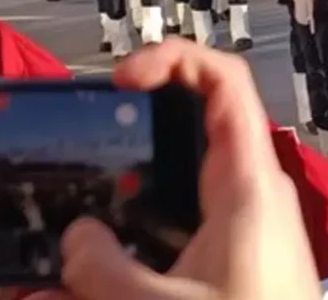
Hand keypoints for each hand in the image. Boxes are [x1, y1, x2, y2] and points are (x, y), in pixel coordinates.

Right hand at [37, 39, 321, 299]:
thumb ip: (105, 269)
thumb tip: (77, 237)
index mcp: (246, 180)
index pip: (223, 79)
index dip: (174, 58)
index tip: (122, 78)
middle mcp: (250, 187)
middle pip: (195, 121)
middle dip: (139, 121)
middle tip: (92, 134)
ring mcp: (244, 219)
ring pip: (182, 174)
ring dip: (133, 183)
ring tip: (84, 197)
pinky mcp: (235, 252)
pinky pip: (181, 218)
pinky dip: (142, 225)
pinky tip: (107, 259)